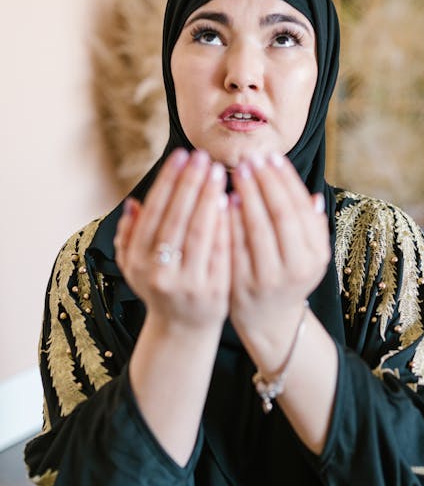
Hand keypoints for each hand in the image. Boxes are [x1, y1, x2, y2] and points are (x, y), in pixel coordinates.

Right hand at [114, 149, 229, 333]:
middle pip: (177, 218)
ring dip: (210, 198)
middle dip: (191, 183)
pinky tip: (232, 201)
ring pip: (200, 232)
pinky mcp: (213, 291)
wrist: (183, 330)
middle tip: (203, 156)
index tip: (181, 155)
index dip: (168, 181)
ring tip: (219, 172)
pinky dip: (226, 225)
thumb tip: (133, 204)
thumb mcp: (135, 266)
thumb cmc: (160, 288)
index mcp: (138, 260)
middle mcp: (159, 272)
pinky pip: (221, 251)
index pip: (155, 212)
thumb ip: (129, 236)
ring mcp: (187, 282)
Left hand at [228, 153, 330, 369]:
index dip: (285, 181)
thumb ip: (313, 228)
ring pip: (256, 229)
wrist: (268, 319)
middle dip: (265, 183)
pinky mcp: (241, 284)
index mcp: (314, 256)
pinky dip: (230, 220)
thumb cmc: (288, 276)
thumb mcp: (310, 256)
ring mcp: (267, 278)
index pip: (299, 209)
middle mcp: (295, 268)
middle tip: (251, 158)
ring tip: (237, 171)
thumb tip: (314, 195)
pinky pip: (234, 245)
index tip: (272, 157)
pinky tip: (224, 199)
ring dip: (247, 196)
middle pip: (278, 215)